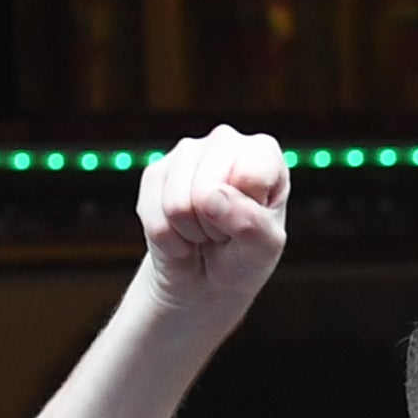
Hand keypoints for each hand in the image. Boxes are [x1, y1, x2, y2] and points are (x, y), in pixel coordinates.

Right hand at [136, 127, 290, 317]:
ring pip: (177, 205)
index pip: (250, 177)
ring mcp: (185, 152)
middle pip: (207, 191)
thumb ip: (251, 223)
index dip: (246, 214)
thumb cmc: (244, 255)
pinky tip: (182, 230)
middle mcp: (224, 140)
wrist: (207, 277)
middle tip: (224, 230)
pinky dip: (169, 239)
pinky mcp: (154, 173)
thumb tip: (210, 197)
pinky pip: (156, 220)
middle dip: (214, 225)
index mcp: (262, 151)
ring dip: (191, 232)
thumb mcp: (264, 249)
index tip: (250, 221)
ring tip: (205, 230)